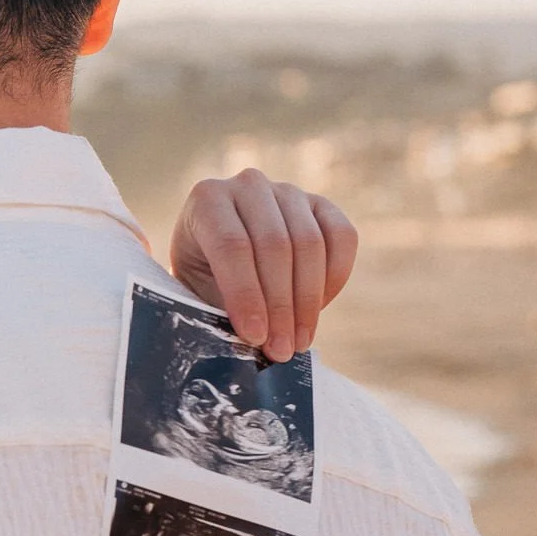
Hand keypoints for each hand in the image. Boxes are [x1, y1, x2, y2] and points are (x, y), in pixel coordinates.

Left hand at [169, 171, 356, 363]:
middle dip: (280, 306)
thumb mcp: (194, 291)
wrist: (222, 259)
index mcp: (207, 200)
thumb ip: (215, 308)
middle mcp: (249, 185)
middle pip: (275, 246)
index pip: (233, 246)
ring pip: (310, 244)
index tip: (255, 337)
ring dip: (307, 302)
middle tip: (281, 350)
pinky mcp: (321, 205)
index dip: (246, 295)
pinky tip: (318, 310)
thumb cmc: (203, 281)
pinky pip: (342, 237)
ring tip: (298, 342)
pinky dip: (335, 278)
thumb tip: (251, 342)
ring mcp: (288, 191)